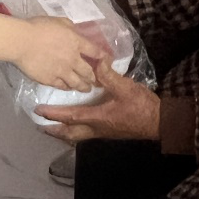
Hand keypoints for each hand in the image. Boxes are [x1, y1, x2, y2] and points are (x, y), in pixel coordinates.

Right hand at [16, 17, 101, 91]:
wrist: (22, 41)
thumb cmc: (39, 27)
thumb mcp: (59, 21)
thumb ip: (70, 28)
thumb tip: (75, 32)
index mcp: (76, 42)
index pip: (95, 51)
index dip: (103, 57)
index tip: (107, 61)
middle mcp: (73, 59)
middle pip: (88, 72)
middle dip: (94, 77)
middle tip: (96, 81)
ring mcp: (62, 71)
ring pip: (78, 83)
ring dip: (84, 86)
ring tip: (86, 88)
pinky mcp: (51, 80)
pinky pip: (62, 86)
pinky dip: (67, 87)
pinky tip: (68, 88)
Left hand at [37, 64, 159, 141]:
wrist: (160, 122)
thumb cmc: (142, 106)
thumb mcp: (125, 87)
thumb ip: (109, 76)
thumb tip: (96, 61)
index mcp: (98, 118)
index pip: (70, 117)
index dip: (53, 114)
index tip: (38, 112)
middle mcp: (97, 129)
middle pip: (70, 134)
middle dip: (54, 130)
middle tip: (41, 126)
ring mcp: (103, 132)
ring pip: (77, 136)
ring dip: (64, 132)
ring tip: (53, 127)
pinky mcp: (109, 132)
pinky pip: (86, 134)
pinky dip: (76, 130)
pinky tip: (76, 124)